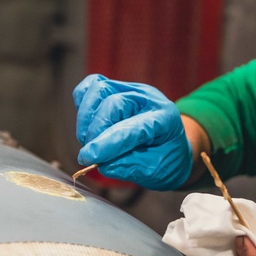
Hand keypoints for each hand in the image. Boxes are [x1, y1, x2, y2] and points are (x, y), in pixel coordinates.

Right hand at [73, 74, 191, 189]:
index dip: (107, 143)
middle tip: (91, 155)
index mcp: (165, 118)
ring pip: (99, 90)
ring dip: (86, 118)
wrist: (172, 145)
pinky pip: (92, 84)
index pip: (131, 127)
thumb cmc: (166, 157)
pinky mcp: (116, 87)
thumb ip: (130, 166)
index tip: (88, 158)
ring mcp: (131, 89)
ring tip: (88, 141)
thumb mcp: (156, 170)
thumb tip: (102, 163)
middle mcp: (148, 97)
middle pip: (113, 103)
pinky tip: (86, 123)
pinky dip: (83, 102)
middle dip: (95, 131)